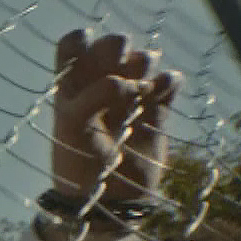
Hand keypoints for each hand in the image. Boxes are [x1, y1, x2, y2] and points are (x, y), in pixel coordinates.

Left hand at [50, 29, 180, 203]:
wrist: (108, 200)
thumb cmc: (78, 162)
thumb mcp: (73, 126)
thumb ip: (96, 94)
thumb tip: (128, 82)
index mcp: (71, 87)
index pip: (73, 46)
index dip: (81, 40)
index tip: (87, 51)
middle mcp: (100, 86)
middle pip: (112, 46)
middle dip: (117, 46)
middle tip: (120, 59)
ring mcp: (130, 97)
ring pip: (143, 60)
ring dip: (143, 61)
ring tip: (139, 85)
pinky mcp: (156, 110)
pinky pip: (168, 82)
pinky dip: (167, 80)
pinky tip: (159, 91)